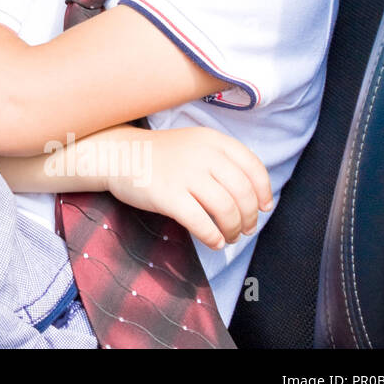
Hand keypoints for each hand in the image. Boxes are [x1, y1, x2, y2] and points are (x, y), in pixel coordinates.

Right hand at [104, 126, 274, 251]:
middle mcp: (202, 155)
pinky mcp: (167, 195)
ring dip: (233, 229)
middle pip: (242, 193)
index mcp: (213, 141)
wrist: (118, 154)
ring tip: (229, 237)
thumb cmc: (161, 155)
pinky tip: (213, 242)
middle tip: (246, 229)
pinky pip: (201, 222)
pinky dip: (213, 237)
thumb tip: (255, 197)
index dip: (264, 191)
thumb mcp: (195, 145)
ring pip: (226, 209)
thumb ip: (222, 162)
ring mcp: (184, 175)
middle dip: (250, 217)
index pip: (253, 167)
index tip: (264, 207)